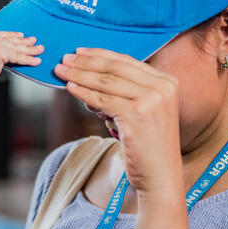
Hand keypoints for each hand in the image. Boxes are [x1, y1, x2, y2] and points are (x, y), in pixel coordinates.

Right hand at [0, 32, 42, 86]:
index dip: (10, 35)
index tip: (19, 35)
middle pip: (9, 39)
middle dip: (23, 40)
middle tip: (33, 39)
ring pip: (16, 46)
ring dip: (30, 49)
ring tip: (40, 49)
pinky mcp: (1, 51)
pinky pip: (18, 57)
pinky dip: (29, 60)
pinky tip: (37, 61)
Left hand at [53, 47, 182, 198]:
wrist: (160, 176)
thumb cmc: (146, 145)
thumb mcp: (140, 111)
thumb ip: (123, 91)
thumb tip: (85, 76)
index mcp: (167, 81)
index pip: (127, 61)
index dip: (100, 54)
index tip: (79, 52)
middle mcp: (163, 87)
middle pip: (115, 68)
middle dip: (86, 62)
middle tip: (64, 59)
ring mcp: (152, 100)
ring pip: (106, 82)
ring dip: (80, 74)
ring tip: (60, 71)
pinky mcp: (137, 114)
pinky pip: (102, 99)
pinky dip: (83, 92)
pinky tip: (70, 88)